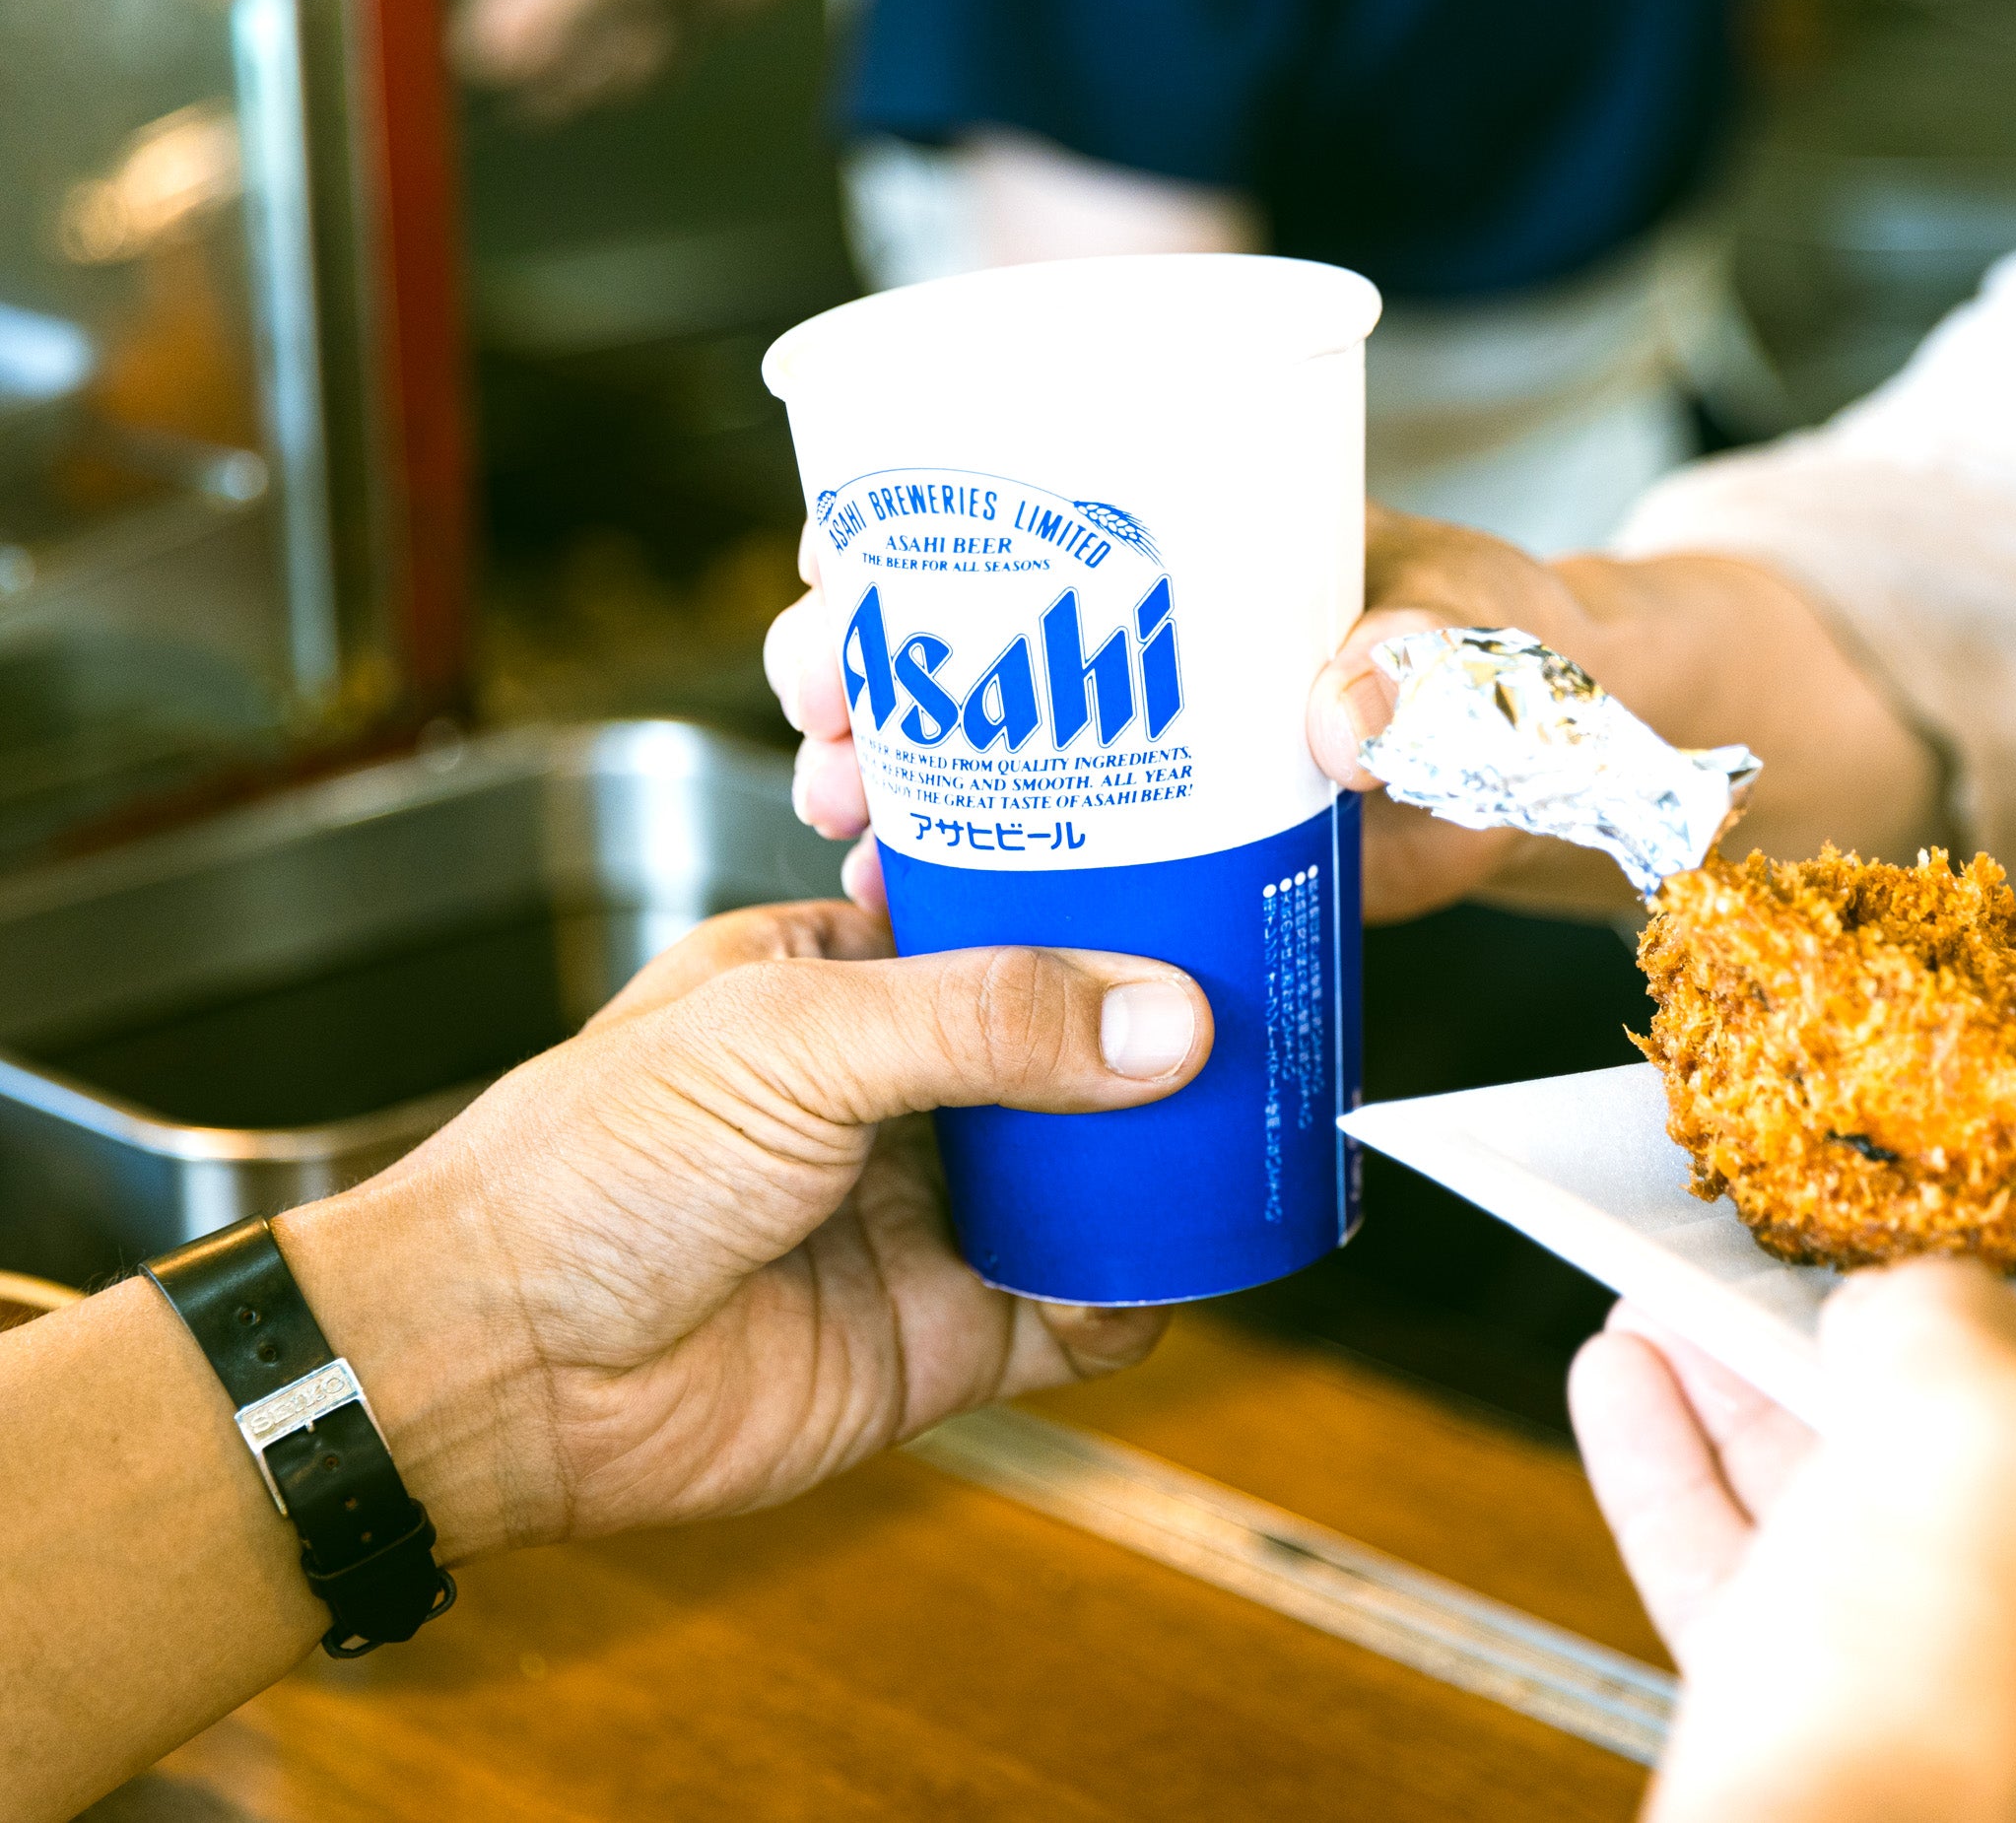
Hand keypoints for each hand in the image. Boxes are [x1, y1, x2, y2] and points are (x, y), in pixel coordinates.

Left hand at [279, 899, 1211, 1559]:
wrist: (496, 1375)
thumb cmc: (587, 1170)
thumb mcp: (797, 1042)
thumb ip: (988, 1022)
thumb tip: (1165, 1019)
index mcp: (841, 981)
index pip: (1008, 922)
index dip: (1107, 909)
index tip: (1212, 889)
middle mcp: (896, 1094)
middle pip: (1074, 1053)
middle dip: (1166, 1043)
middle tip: (1271, 1018)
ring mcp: (926, 1217)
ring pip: (1095, 1182)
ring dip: (1166, 1169)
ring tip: (1246, 1140)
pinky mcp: (943, 1337)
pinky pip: (1080, 1315)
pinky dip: (1135, 1298)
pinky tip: (1159, 1271)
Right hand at [767, 504, 1627, 920]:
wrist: (1584, 777)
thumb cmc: (1535, 664)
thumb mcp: (1493, 638)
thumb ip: (1435, 661)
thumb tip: (1337, 712)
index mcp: (1199, 539)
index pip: (1014, 497)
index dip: (896, 521)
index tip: (831, 560)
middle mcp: (1145, 642)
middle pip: (955, 632)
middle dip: (857, 665)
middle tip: (820, 711)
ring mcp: (1150, 756)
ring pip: (978, 755)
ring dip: (891, 781)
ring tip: (845, 820)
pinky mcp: (1177, 862)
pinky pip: (1049, 872)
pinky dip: (973, 890)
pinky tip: (907, 916)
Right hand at [1571, 1263, 2015, 1822]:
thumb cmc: (1929, 1744)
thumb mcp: (1974, 1443)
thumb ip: (1959, 1321)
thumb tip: (1916, 1295)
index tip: (1998, 1221)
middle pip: (1987, 1458)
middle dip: (1865, 1342)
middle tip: (1794, 1256)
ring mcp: (1969, 1736)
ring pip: (1856, 1522)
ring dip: (1751, 1398)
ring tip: (1670, 1299)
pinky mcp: (1839, 1770)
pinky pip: (1765, 1600)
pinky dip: (1692, 1489)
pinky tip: (1625, 1390)